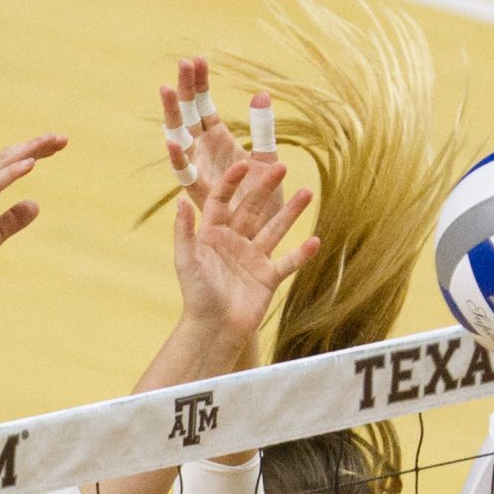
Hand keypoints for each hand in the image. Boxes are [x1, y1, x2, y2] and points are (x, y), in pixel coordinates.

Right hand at [0, 135, 67, 291]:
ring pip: (4, 163)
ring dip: (30, 151)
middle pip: (9, 156)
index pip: (9, 164)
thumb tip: (36, 204)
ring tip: (53, 142)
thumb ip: (12, 220)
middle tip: (63, 138)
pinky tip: (31, 163)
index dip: (33, 153)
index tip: (56, 147)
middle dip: (36, 145)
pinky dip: (13, 171)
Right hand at [163, 57, 270, 201]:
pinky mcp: (202, 196)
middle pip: (187, 117)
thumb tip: (261, 93)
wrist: (267, 236)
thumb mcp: (267, 161)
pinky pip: (186, 178)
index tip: (197, 59)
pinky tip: (173, 142)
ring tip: (167, 90)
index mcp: (217, 142)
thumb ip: (263, 130)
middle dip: (184, 90)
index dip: (200, 84)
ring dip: (173, 116)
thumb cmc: (265, 202)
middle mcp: (203, 155)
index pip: (203, 106)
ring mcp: (200, 173)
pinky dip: (179, 161)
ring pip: (180, 140)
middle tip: (182, 63)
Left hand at [172, 157, 316, 340]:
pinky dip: (301, 253)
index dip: (232, 182)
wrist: (214, 329)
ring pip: (275, 229)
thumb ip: (185, 232)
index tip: (244, 163)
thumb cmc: (196, 296)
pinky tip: (315, 240)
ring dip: (291, 212)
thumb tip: (179, 201)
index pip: (222, 200)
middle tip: (282, 167)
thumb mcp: (186, 261)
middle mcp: (234, 241)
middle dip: (267, 188)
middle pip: (253, 208)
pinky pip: (288, 262)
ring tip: (307, 193)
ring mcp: (253, 258)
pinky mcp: (268, 277)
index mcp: (212, 233)